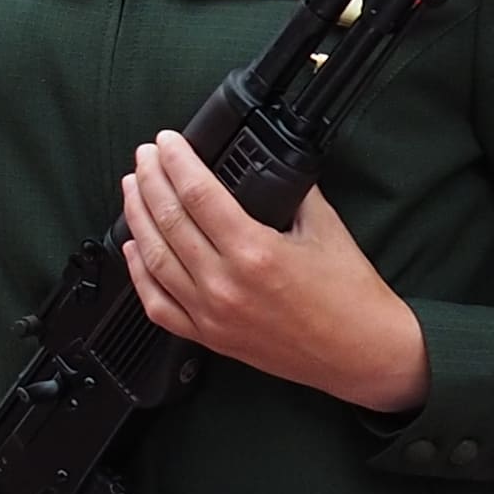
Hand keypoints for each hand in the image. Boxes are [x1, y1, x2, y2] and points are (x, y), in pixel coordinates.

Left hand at [117, 132, 427, 412]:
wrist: (362, 353)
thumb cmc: (350, 295)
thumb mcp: (325, 226)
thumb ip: (291, 190)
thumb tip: (267, 163)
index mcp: (255, 252)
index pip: (198, 194)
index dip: (175, 161)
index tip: (165, 140)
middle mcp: (225, 284)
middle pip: (168, 221)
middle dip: (150, 180)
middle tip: (144, 155)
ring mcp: (212, 314)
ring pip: (153, 259)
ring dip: (137, 218)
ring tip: (132, 189)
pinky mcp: (210, 337)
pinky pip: (158, 305)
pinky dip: (138, 274)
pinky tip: (131, 249)